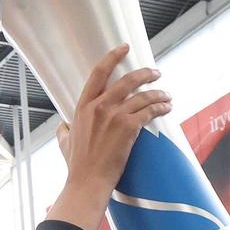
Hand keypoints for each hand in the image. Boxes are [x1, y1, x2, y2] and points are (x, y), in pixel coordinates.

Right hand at [49, 46, 170, 224]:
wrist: (88, 181)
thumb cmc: (77, 165)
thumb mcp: (64, 142)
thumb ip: (64, 130)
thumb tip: (63, 125)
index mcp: (83, 107)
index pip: (98, 73)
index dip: (112, 57)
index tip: (124, 47)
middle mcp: (99, 107)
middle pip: (127, 80)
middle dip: (145, 73)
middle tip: (155, 73)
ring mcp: (114, 116)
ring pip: (142, 96)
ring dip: (158, 93)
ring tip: (166, 95)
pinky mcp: (128, 128)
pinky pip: (149, 111)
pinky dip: (160, 108)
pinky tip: (166, 108)